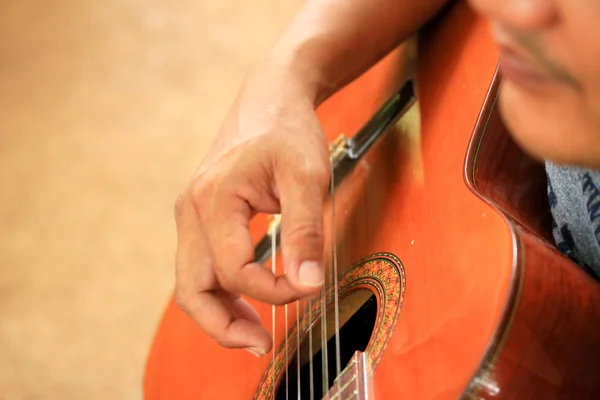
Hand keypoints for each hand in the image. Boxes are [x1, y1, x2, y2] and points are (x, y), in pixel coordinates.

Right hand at [173, 63, 329, 354]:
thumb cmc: (287, 131)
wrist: (270, 100)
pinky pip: (201, 266)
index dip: (273, 291)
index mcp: (213, 199)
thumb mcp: (307, 176)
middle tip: (262, 346)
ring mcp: (192, 214)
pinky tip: (247, 302)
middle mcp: (191, 210)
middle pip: (192, 287)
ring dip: (220, 313)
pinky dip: (221, 291)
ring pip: (192, 282)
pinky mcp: (202, 217)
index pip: (235, 270)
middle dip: (225, 325)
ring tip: (255, 334)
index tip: (308, 288)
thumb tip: (308, 284)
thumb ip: (307, 231)